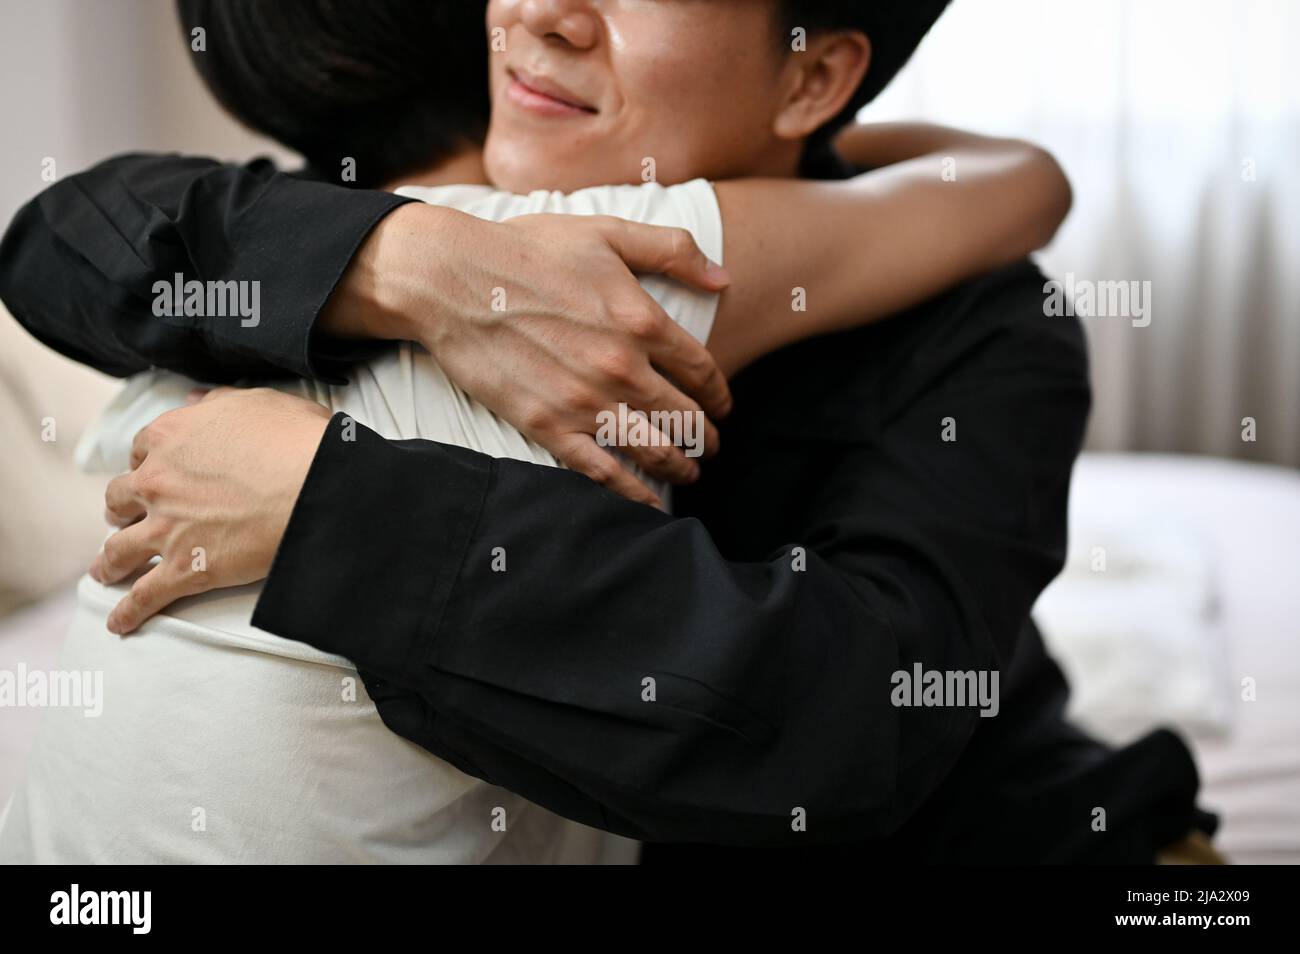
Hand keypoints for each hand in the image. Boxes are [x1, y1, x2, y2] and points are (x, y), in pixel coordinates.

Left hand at [88, 388, 329, 633]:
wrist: (316, 487)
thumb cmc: (298, 442)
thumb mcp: (260, 403)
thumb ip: (221, 402)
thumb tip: (200, 401)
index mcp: (172, 436)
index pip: (142, 450)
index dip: (146, 464)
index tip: (151, 473)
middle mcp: (157, 480)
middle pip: (121, 498)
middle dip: (122, 509)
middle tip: (126, 519)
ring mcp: (167, 526)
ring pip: (120, 548)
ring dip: (110, 562)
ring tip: (106, 572)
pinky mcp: (185, 567)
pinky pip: (145, 595)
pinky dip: (129, 612)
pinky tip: (120, 622)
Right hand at [322, 203, 732, 506]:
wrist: (453, 278)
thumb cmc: (528, 249)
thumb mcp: (607, 233)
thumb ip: (672, 251)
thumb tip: (724, 277)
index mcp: (642, 320)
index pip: (702, 370)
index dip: (720, 393)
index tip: (723, 404)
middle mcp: (622, 368)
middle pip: (686, 417)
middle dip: (707, 436)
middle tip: (714, 445)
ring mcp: (585, 401)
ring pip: (652, 449)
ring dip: (680, 466)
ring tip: (690, 472)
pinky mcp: (547, 425)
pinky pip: (602, 471)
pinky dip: (631, 492)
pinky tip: (648, 502)